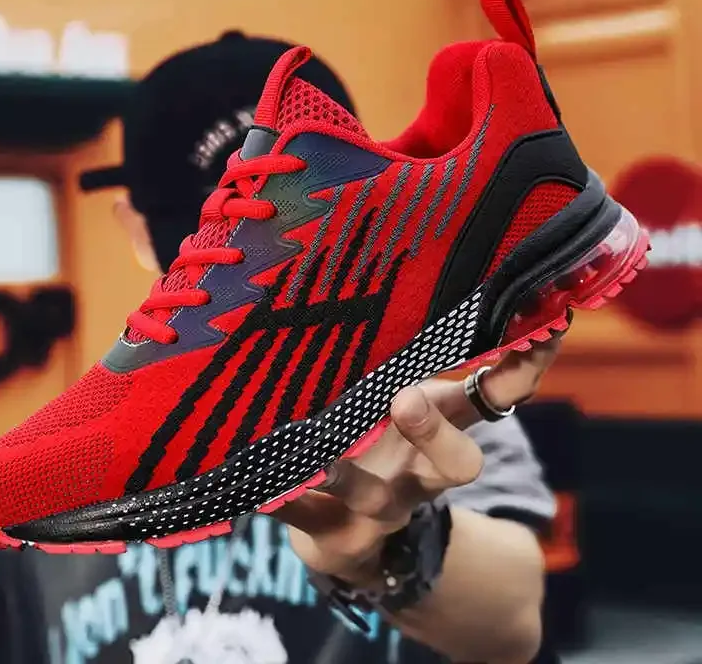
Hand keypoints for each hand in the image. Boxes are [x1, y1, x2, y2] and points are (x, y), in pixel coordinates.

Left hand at [273, 331, 563, 585]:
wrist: (348, 535)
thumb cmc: (378, 442)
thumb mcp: (408, 397)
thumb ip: (417, 354)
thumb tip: (418, 275)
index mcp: (443, 428)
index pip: (499, 400)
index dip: (526, 369)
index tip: (547, 323)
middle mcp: (419, 472)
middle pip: (457, 463)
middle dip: (436, 433)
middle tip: (406, 398)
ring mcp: (378, 504)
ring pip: (377, 495)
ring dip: (352, 474)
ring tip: (324, 458)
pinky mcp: (331, 530)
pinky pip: (306, 517)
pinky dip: (287, 503)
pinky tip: (262, 490)